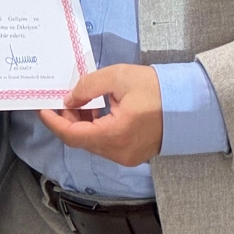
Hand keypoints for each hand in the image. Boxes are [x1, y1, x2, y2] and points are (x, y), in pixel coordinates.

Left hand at [38, 64, 162, 165]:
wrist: (191, 104)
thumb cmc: (157, 89)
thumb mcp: (118, 77)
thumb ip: (88, 86)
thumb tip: (69, 99)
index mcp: (114, 135)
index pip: (73, 136)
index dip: (54, 123)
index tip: (43, 109)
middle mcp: (119, 152)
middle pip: (81, 141)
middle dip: (67, 120)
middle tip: (63, 99)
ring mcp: (127, 156)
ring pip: (93, 143)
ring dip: (81, 124)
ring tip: (81, 101)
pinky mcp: (133, 154)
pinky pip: (105, 144)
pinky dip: (95, 129)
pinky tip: (96, 111)